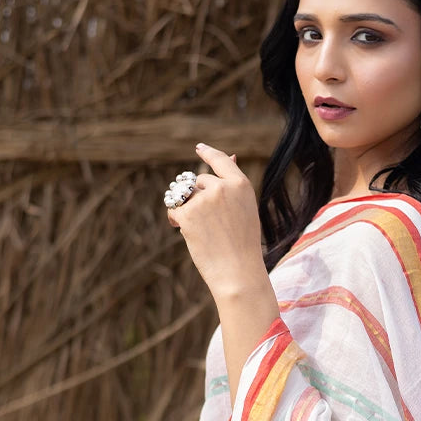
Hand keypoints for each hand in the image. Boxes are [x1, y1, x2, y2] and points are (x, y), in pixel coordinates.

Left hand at [166, 143, 266, 298]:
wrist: (238, 272)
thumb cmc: (244, 245)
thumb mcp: (246, 210)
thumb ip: (234, 186)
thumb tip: (232, 155)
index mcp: (241, 185)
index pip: (221, 161)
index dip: (208, 153)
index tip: (199, 148)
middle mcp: (222, 187)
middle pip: (198, 180)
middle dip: (195, 195)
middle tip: (205, 220)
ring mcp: (204, 199)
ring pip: (183, 194)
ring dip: (183, 206)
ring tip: (194, 226)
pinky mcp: (188, 213)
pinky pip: (174, 208)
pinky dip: (175, 218)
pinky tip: (184, 231)